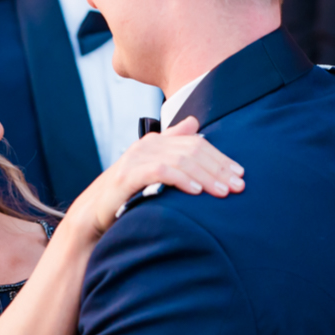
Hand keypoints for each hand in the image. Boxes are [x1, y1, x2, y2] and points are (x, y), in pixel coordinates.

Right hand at [68, 117, 244, 239]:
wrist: (95, 212)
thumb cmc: (127, 193)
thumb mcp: (153, 167)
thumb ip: (173, 145)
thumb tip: (194, 123)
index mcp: (157, 141)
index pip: (196, 143)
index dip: (220, 158)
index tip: (239, 175)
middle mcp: (148, 144)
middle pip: (192, 151)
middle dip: (218, 169)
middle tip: (238, 186)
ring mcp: (136, 158)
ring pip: (181, 160)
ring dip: (206, 177)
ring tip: (222, 192)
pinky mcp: (128, 174)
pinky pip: (161, 172)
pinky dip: (182, 180)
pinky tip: (197, 192)